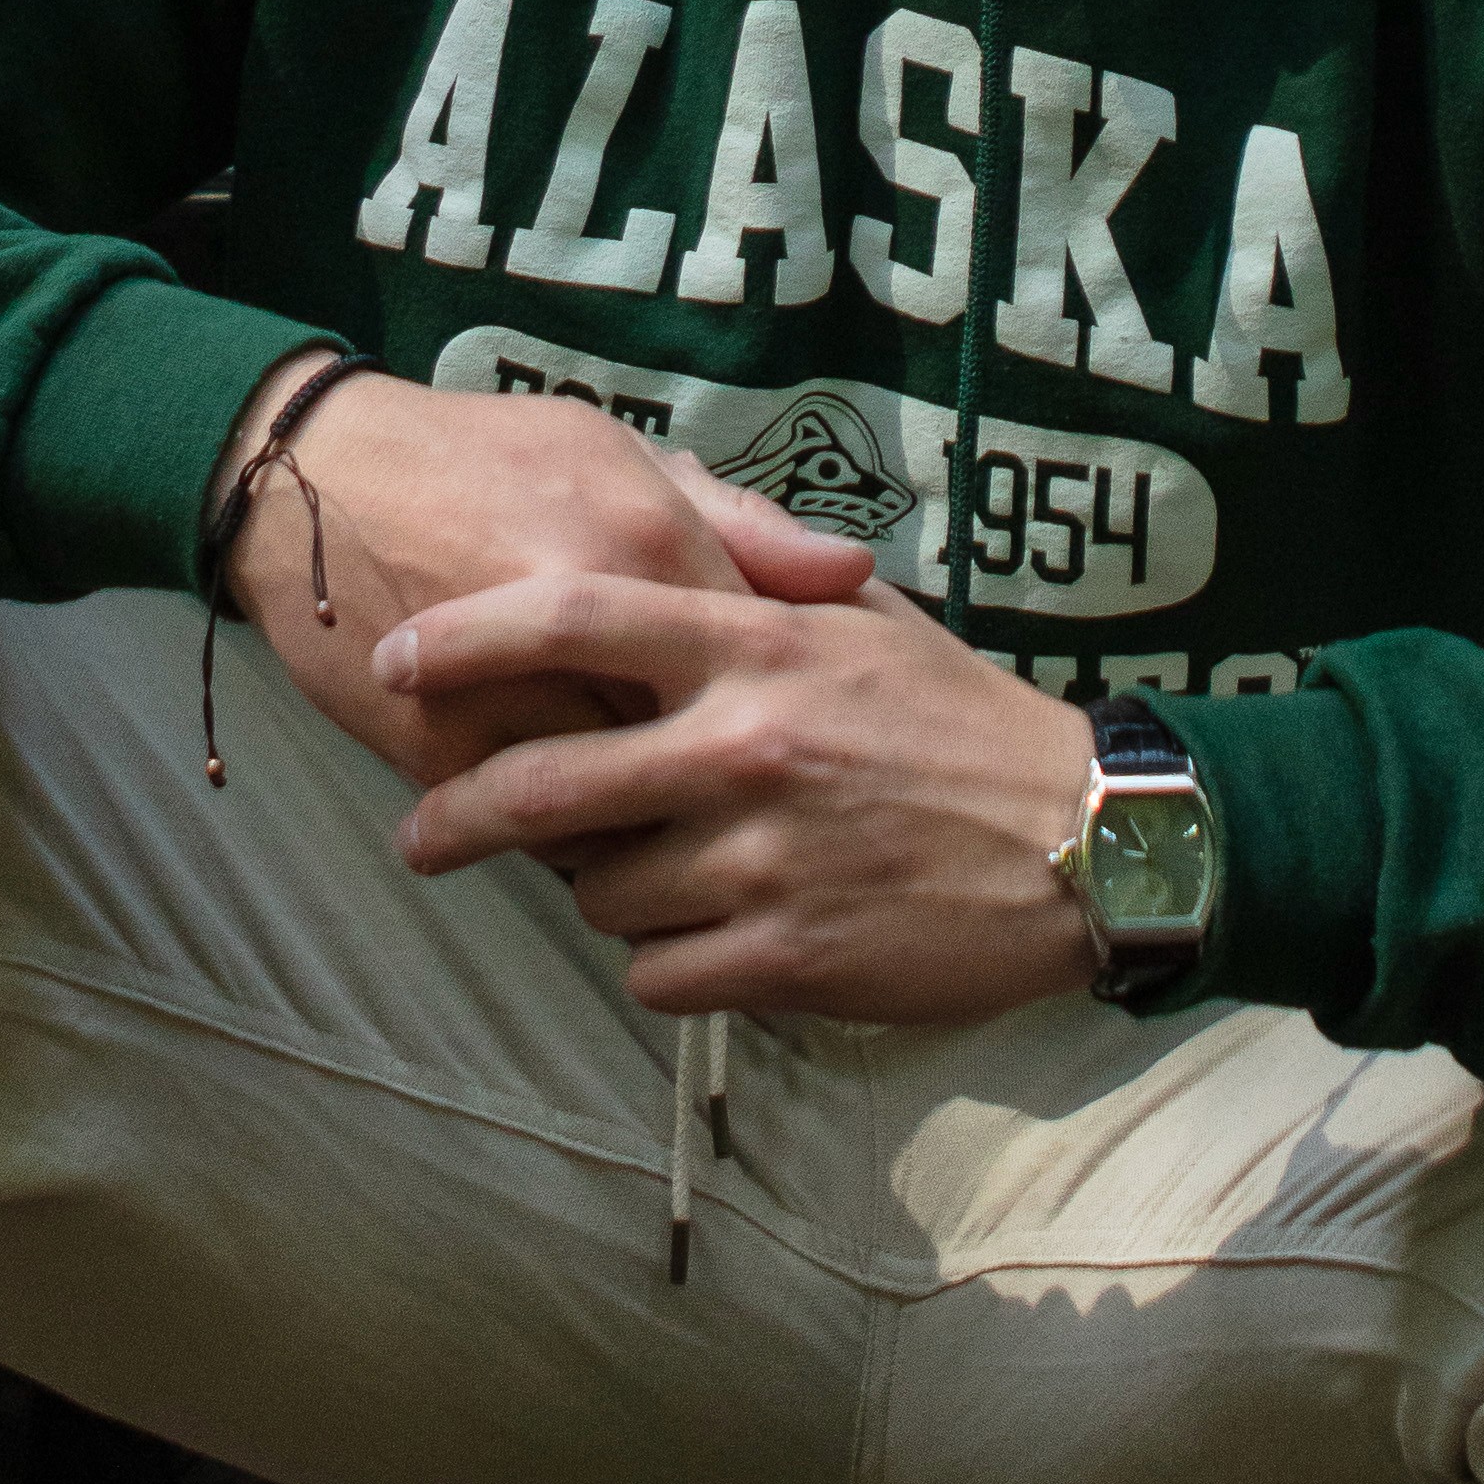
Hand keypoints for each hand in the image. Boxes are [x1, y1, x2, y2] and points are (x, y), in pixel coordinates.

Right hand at [215, 363, 877, 789]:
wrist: (309, 481)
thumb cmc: (478, 457)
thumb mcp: (614, 453)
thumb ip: (737, 523)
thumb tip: (853, 573)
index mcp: (650, 541)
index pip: (766, 663)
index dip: (787, 713)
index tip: (798, 744)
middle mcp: (592, 626)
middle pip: (698, 755)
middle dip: (724, 796)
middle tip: (747, 817)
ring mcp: (512, 693)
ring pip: (620, 816)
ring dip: (643, 834)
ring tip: (661, 833)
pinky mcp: (440, 750)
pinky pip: (532, 837)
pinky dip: (561, 844)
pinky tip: (574, 826)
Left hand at [378, 558, 1105, 1032]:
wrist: (1087, 843)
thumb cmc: (960, 722)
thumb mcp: (862, 621)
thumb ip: (753, 577)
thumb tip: (657, 511)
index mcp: (755, 647)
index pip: (571, 618)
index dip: (463, 638)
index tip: (395, 659)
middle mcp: (743, 746)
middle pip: (540, 785)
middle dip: (456, 818)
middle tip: (420, 837)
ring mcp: (760, 857)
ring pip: (597, 892)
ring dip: (604, 891)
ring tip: (658, 877)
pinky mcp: (784, 956)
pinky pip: (656, 973)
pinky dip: (665, 962)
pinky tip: (713, 937)